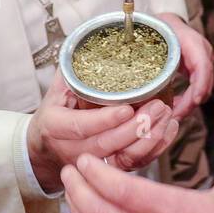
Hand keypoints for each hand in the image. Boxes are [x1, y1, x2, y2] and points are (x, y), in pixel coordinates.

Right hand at [27, 75, 177, 193]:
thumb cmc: (55, 113)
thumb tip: (89, 43)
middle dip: (135, 128)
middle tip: (157, 107)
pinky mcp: (108, 169)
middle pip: (106, 145)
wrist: (46, 147)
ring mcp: (91, 163)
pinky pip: (135, 164)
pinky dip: (155, 148)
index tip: (128, 107)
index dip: (105, 119)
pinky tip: (168, 129)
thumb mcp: (56, 90)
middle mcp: (72, 150)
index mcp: (55, 127)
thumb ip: (72, 70)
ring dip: (149, 138)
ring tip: (166, 115)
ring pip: (123, 159)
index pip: (81, 126)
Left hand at [155, 11, 212, 118]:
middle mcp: (203, 52)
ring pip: (203, 89)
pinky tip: (175, 105)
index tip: (193, 102)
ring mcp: (204, 61)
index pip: (202, 67)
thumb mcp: (154, 40)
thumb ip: (152, 59)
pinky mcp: (199, 69)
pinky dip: (189, 99)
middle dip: (191, 102)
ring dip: (189, 104)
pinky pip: (199, 88)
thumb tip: (144, 87)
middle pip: (205, 83)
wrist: (167, 21)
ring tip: (172, 114)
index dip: (200, 86)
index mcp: (193, 43)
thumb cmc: (159, 27)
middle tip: (174, 116)